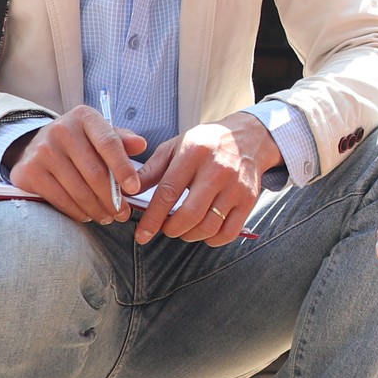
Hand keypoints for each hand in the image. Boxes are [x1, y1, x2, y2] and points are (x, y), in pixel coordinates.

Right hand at [5, 107, 145, 224]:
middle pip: (95, 172)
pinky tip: (87, 216)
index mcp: (84, 116)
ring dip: (97, 209)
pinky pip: (61, 199)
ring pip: (79, 190)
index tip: (134, 189)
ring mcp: (43, 150)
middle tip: (123, 214)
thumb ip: (121, 140)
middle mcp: (61, 130)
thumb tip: (141, 145)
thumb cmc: (79, 142)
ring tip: (108, 217)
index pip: (109, 143)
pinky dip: (78, 212)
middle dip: (112, 198)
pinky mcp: (30, 171)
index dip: (123, 168)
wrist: (37, 145)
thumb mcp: (100, 134)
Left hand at [131, 114, 278, 245]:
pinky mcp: (249, 200)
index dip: (152, 218)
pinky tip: (204, 231)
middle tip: (165, 228)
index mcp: (193, 153)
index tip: (142, 234)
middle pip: (190, 214)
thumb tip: (128, 192)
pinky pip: (229, 233)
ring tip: (183, 228)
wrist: (248, 137)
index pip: (168, 192)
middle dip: (171, 229)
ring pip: (209, 227)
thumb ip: (152, 170)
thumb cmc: (206, 143)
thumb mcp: (175, 146)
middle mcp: (217, 170)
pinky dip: (212, 240)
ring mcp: (236, 187)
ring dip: (189, 235)